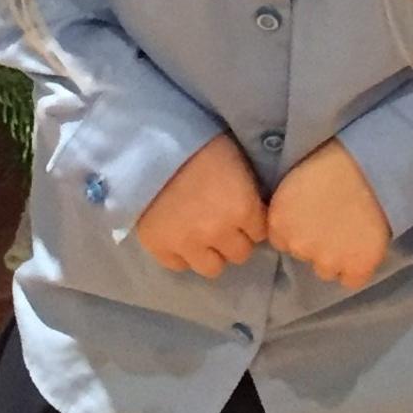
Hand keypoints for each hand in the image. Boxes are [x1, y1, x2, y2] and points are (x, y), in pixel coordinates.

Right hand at [133, 133, 267, 275]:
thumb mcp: (237, 163)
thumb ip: (249, 194)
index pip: (260, 234)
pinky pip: (179, 265)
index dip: (251, 223)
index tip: (242, 214)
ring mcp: (188, 245)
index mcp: (244, 209)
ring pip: (212, 268)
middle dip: (233, 239)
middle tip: (222, 223)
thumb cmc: (201, 145)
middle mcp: (219, 233)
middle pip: (239, 254)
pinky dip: (181, 254)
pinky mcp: (160, 248)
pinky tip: (178, 235)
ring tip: (200, 235)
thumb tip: (257, 211)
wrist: (152, 144)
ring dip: (210, 253)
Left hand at [266, 140, 392, 290]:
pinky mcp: (357, 269)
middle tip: (336, 221)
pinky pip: (352, 280)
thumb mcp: (295, 179)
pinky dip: (358, 267)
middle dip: (317, 243)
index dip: (299, 230)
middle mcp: (298, 247)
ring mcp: (328, 261)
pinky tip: (364, 245)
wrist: (371, 166)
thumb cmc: (333, 160)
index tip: (314, 218)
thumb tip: (295, 218)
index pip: (283, 241)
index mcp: (279, 223)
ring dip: (337, 256)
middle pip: (304, 256)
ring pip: (327, 270)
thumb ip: (290, 208)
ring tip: (353, 231)